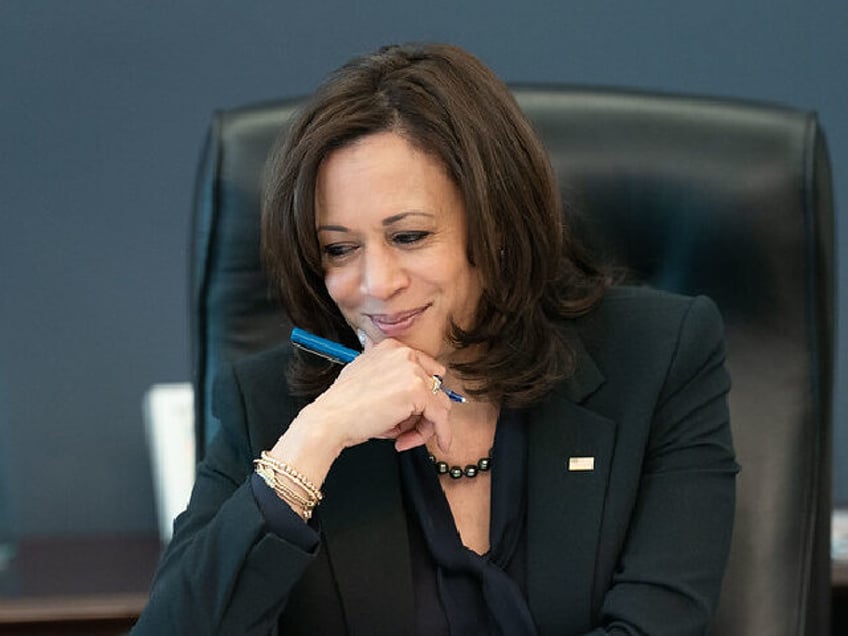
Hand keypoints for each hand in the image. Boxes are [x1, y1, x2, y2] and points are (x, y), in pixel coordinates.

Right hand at [308, 336, 452, 452]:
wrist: (330, 419)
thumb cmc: (343, 405)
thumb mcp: (365, 376)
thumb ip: (388, 375)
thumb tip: (409, 393)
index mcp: (392, 348)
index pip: (425, 371)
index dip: (420, 397)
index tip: (414, 413)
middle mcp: (405, 354)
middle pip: (434, 388)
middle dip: (422, 412)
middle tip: (406, 430)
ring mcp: (414, 372)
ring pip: (439, 404)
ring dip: (424, 426)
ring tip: (403, 438)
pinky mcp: (419, 392)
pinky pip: (441, 417)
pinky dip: (442, 433)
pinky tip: (440, 443)